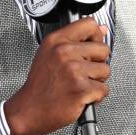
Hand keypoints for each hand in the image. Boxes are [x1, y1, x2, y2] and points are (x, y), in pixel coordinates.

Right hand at [4, 17, 109, 134]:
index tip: (92, 46)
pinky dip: (96, 96)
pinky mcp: (81, 89)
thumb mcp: (50, 53)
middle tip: (82, 72)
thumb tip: (102, 30)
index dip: (96, 36)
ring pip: (105, 70)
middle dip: (97, 62)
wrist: (29, 110)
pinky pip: (104, 89)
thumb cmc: (40, 85)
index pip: (89, 24)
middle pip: (103, 49)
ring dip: (97, 81)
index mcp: (56, 40)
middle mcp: (64, 52)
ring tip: (79, 84)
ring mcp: (73, 70)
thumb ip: (75, 40)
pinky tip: (81, 95)